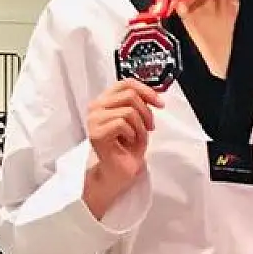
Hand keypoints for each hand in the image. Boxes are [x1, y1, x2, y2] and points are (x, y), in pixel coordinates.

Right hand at [85, 79, 163, 194]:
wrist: (121, 170)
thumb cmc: (128, 146)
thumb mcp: (139, 119)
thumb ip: (140, 103)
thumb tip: (154, 93)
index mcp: (105, 100)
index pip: (126, 83)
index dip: (146, 90)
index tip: (159, 103)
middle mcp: (96, 107)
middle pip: (129, 94)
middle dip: (146, 112)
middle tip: (149, 127)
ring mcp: (93, 120)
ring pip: (128, 110)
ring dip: (140, 126)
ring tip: (137, 137)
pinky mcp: (96, 133)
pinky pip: (122, 123)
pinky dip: (133, 134)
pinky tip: (128, 142)